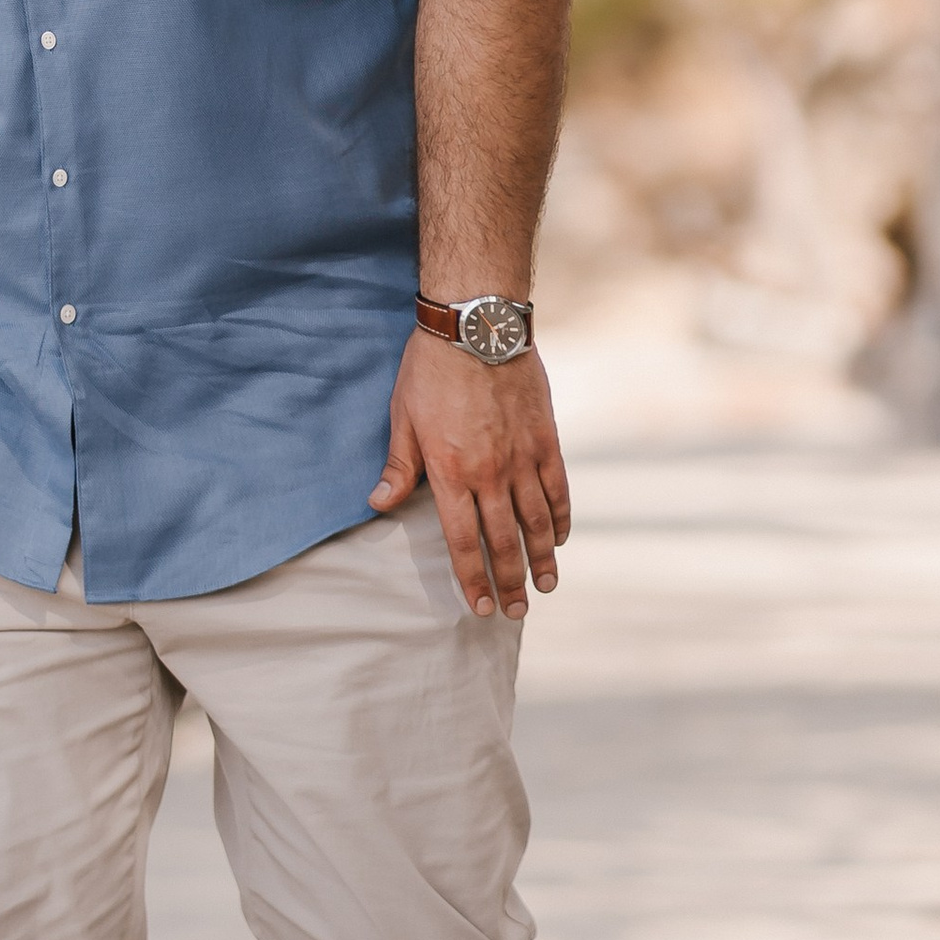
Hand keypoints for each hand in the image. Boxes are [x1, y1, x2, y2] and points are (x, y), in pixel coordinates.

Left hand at [370, 330, 569, 616]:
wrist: (478, 325)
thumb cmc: (431, 368)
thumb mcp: (403, 416)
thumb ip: (399, 466)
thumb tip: (378, 505)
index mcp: (451, 472)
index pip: (463, 541)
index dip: (471, 578)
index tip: (478, 607)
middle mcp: (490, 473)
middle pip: (503, 540)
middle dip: (509, 582)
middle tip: (515, 613)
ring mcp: (523, 457)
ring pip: (536, 521)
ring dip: (541, 559)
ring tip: (544, 587)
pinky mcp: (546, 438)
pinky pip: (557, 487)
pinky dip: (560, 517)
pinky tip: (559, 538)